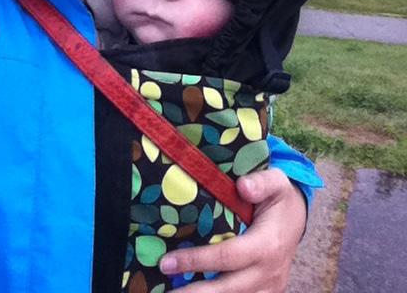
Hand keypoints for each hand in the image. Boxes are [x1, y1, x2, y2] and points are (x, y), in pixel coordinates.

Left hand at [159, 168, 305, 291]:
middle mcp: (269, 272)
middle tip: (164, 291)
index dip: (196, 261)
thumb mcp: (277, 182)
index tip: (167, 262)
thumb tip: (243, 186)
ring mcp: (269, 288)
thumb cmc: (280, 198)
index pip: (227, 257)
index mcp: (268, 245)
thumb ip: (262, 182)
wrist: (298, 218)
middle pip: (227, 289)